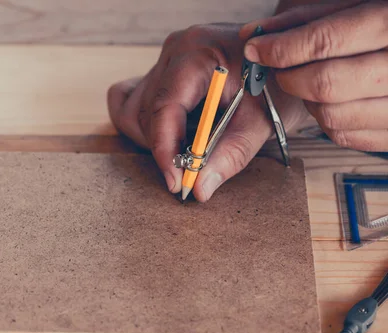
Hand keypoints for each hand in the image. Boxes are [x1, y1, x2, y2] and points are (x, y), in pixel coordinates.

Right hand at [107, 24, 307, 201]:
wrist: (289, 60)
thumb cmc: (280, 83)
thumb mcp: (264, 121)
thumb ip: (231, 154)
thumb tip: (199, 188)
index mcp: (198, 54)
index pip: (165, 106)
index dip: (165, 149)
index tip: (176, 182)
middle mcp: (175, 53)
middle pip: (145, 113)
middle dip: (165, 149)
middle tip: (190, 174)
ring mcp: (166, 61)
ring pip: (135, 111)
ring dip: (156, 139)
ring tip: (188, 150)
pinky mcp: (164, 72)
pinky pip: (134, 102)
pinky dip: (149, 126)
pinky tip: (175, 134)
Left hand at [240, 0, 387, 151]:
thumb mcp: (362, 4)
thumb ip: (309, 18)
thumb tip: (254, 34)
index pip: (325, 42)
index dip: (280, 48)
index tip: (256, 48)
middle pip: (325, 83)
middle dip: (289, 77)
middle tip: (281, 67)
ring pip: (332, 116)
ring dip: (308, 101)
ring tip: (313, 81)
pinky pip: (346, 136)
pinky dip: (326, 121)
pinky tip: (333, 100)